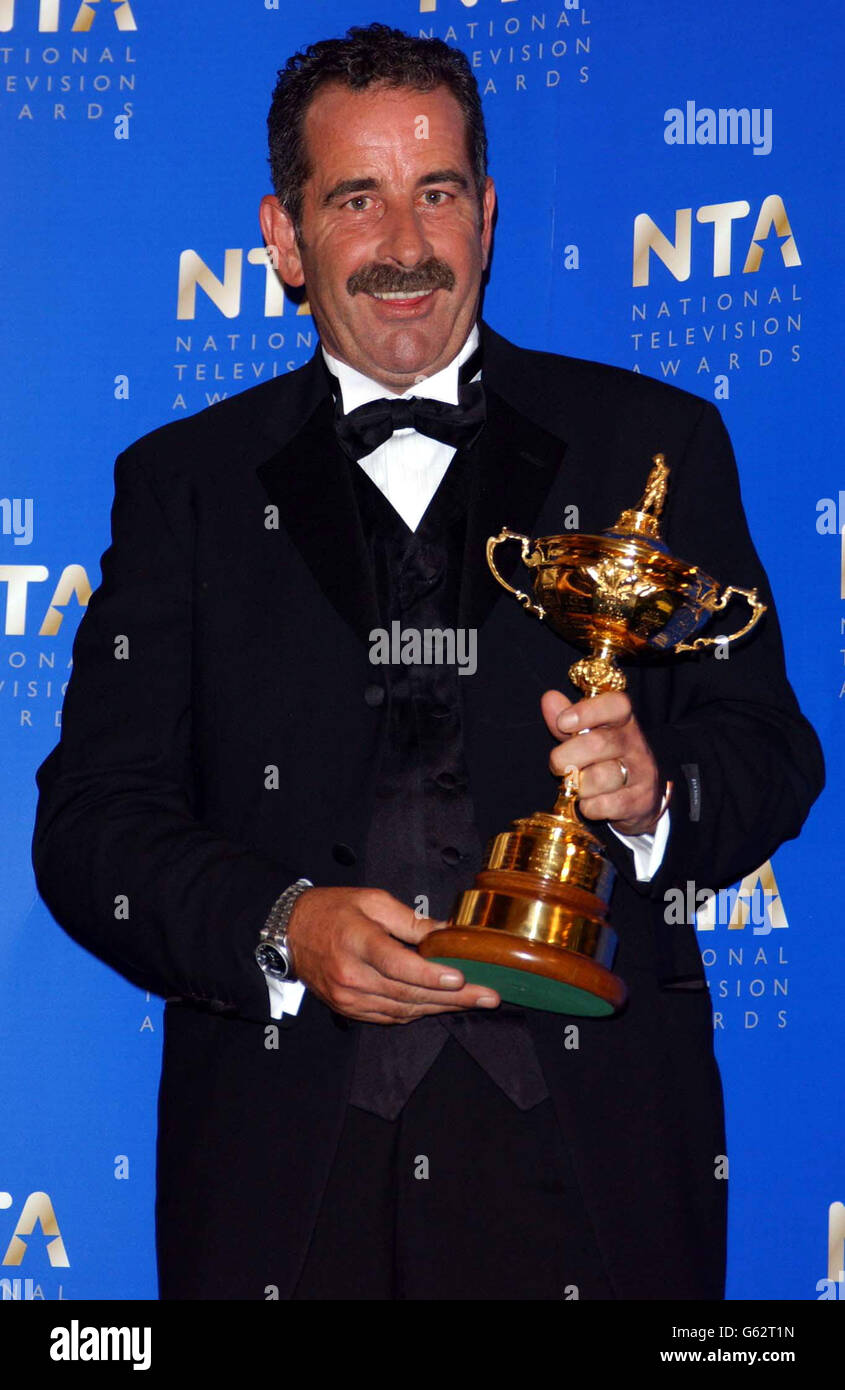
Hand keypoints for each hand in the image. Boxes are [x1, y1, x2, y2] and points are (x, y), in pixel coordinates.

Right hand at [285, 886, 500, 1023]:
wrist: (290, 933)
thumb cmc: (332, 910)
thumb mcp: (372, 901)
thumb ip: (411, 920)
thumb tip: (448, 931)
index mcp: (357, 942)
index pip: (398, 965)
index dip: (431, 974)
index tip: (462, 978)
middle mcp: (351, 976)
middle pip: (408, 992)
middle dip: (453, 997)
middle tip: (487, 997)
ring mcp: (349, 998)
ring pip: (403, 1009)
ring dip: (440, 1007)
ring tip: (473, 1002)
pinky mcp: (348, 1009)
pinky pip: (390, 1016)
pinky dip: (416, 1011)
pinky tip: (439, 1004)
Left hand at [542, 689, 662, 835]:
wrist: (642, 796)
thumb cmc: (606, 759)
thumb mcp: (587, 736)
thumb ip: (568, 720)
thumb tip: (549, 698)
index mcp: (623, 721)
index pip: (616, 705)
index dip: (587, 711)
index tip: (563, 723)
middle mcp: (635, 743)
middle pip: (599, 743)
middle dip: (567, 757)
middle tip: (557, 765)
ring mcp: (641, 772)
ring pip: (600, 778)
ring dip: (578, 785)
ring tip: (577, 785)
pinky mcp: (640, 800)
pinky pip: (604, 805)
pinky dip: (589, 806)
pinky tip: (590, 802)